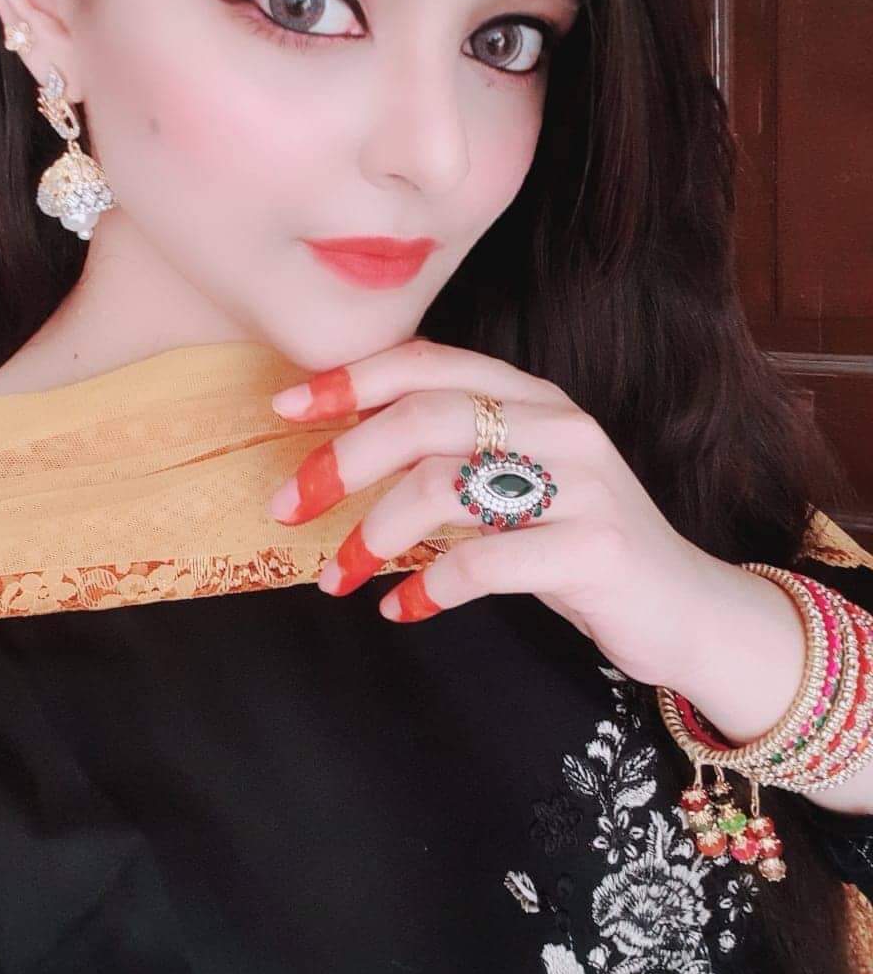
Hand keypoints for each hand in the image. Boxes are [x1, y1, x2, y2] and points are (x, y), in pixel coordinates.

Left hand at [267, 337, 720, 689]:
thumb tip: (346, 450)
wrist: (687, 608)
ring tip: (339, 573)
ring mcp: (583, 485)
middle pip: (425, 417)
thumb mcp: (520, 483)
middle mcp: (560, 426)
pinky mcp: (594, 549)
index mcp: (535, 398)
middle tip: (287, 506)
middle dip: (342, 460)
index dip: (353, 379)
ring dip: (373, 533)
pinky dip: (428, 588)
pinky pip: (483, 563)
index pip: (431, 363)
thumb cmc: (579, 544)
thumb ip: (456, 454)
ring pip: (444, 486)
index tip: (286, 406)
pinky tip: (403, 610)